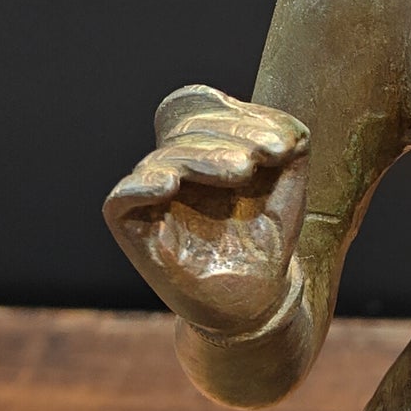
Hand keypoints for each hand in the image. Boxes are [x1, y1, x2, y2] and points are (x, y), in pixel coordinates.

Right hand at [103, 84, 308, 333]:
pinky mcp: (134, 228)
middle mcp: (176, 166)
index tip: (284, 145)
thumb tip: (284, 123)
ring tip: (241, 170)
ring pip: (163, 159)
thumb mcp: (288, 181)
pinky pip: (122, 199)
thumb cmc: (267, 234)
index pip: (208, 114)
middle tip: (257, 160)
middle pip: (187, 133)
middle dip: (227, 139)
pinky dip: (141, 185)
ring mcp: (154, 196)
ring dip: (201, 157)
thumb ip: (288, 141)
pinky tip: (169, 182)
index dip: (242, 119)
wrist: (258, 296)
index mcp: (206, 147)